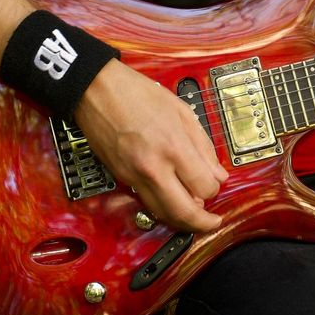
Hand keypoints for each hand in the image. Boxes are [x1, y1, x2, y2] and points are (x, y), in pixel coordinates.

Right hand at [72, 60, 228, 231]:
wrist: (96, 91)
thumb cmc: (137, 94)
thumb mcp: (182, 111)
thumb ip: (203, 146)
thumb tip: (218, 173)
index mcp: (174, 147)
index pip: (204, 187)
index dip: (215, 188)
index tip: (217, 183)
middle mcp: (154, 168)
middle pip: (183, 212)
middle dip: (202, 223)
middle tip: (212, 223)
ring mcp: (134, 176)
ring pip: (162, 214)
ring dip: (181, 220)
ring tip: (194, 214)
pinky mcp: (122, 178)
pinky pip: (146, 202)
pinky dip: (162, 207)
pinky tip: (171, 199)